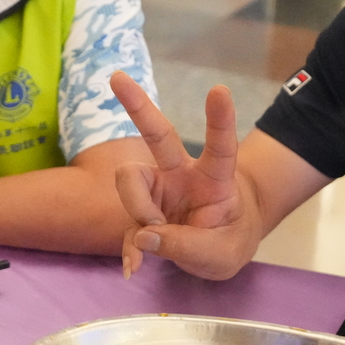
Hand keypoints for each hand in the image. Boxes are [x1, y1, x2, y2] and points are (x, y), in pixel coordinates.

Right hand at [111, 73, 260, 279]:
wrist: (217, 248)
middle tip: (116, 76)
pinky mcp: (141, 207)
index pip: (220, 147)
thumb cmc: (228, 239)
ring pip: (129, 180)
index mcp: (215, 178)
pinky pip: (126, 223)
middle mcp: (182, 173)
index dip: (220, 119)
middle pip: (159, 134)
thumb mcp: (222, 254)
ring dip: (137, 211)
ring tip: (154, 242)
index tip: (219, 89)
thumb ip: (187, 247)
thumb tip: (144, 237)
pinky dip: (129, 248)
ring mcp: (158, 188)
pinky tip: (135, 268)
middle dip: (138, 105)